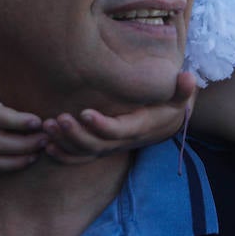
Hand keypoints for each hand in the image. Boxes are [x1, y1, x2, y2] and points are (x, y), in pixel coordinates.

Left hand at [42, 71, 196, 162]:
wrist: (165, 122)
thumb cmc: (168, 104)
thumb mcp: (179, 97)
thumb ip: (182, 88)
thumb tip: (188, 77)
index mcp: (138, 128)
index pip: (118, 131)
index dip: (101, 125)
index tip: (84, 112)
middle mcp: (122, 141)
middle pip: (96, 145)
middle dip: (75, 134)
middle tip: (56, 119)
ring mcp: (110, 147)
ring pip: (84, 152)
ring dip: (64, 142)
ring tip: (46, 127)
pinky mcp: (101, 148)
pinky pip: (80, 158)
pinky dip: (63, 155)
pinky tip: (46, 146)